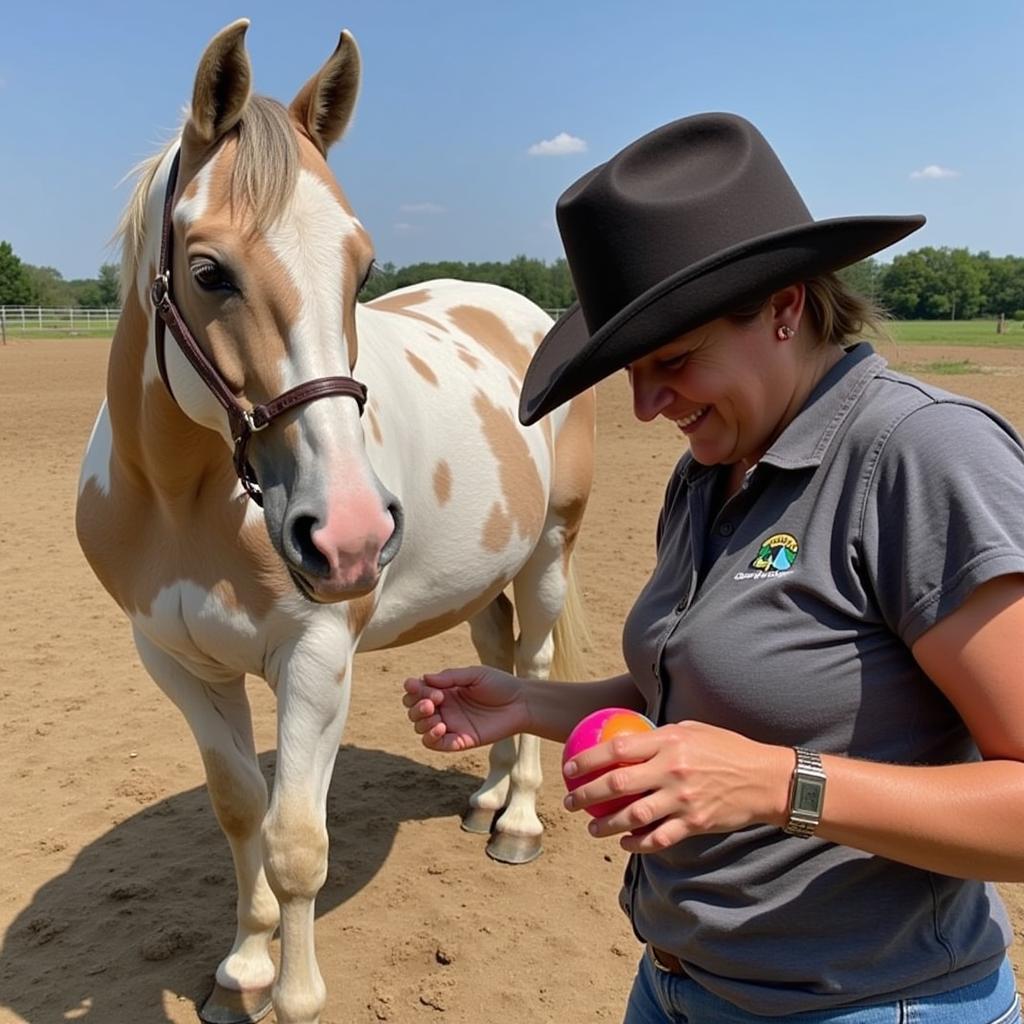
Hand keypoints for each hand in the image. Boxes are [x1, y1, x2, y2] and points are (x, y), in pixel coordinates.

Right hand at [402, 666, 527, 751]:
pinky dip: (431, 738)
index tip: (415, 684)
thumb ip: (450, 677)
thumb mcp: (475, 674)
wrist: (521, 703)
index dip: (412, 689)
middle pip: (414, 711)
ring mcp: (451, 725)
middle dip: (416, 706)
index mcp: (445, 690)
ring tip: (436, 715)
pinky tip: (441, 727)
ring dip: (421, 722)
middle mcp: (445, 708)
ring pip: (421, 728)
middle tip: (433, 700)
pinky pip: (435, 744)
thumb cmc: (500, 685)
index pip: (417, 692)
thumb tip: (424, 678)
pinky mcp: (459, 741)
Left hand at [562, 720, 789, 852]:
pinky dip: (637, 844)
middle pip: (617, 783)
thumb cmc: (727, 748)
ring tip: (591, 828)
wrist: (765, 779)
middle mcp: (673, 769)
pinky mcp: (695, 823)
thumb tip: (628, 738)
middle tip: (569, 802)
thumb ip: (661, 736)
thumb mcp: (693, 730)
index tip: (569, 768)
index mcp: (669, 741)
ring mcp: (683, 799)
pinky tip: (625, 843)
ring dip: (606, 825)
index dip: (588, 759)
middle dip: (586, 794)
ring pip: (632, 816)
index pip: (618, 748)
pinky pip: (658, 838)